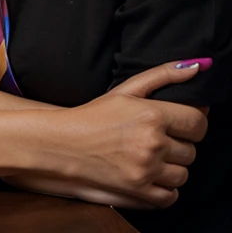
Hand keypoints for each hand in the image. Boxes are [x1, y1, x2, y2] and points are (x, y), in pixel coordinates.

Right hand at [11, 61, 207, 209]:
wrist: (63, 144)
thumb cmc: (94, 114)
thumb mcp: (127, 88)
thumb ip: (164, 75)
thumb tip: (199, 66)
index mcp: (153, 115)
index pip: (198, 122)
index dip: (192, 121)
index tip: (180, 121)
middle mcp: (153, 144)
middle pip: (192, 149)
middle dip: (178, 142)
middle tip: (156, 135)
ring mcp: (147, 171)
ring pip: (184, 173)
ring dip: (172, 165)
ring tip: (150, 154)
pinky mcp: (140, 193)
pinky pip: (172, 196)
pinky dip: (165, 187)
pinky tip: (148, 172)